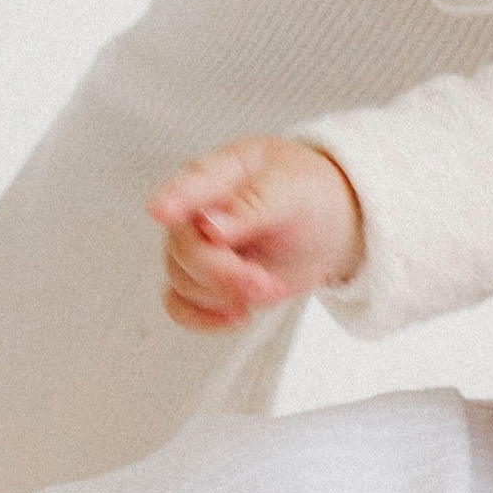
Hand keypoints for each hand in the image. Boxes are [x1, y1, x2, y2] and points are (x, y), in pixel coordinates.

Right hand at [150, 137, 363, 328]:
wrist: (329, 223)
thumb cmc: (307, 192)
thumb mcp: (293, 189)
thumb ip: (253, 204)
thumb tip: (211, 226)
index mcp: (217, 174)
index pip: (187, 186)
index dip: (172, 199)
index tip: (162, 212)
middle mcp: (197, 211)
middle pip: (185, 248)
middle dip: (223, 272)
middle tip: (262, 281)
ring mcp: (198, 248)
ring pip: (184, 281)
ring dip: (225, 295)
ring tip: (269, 286)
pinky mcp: (205, 281)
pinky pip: (180, 306)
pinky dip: (204, 318)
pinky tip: (237, 316)